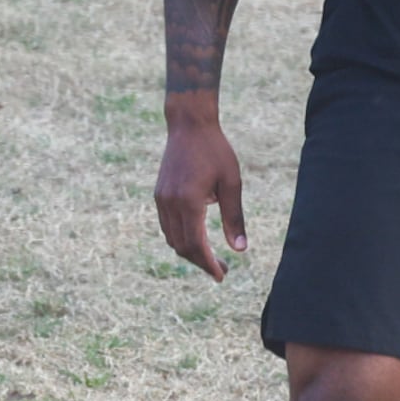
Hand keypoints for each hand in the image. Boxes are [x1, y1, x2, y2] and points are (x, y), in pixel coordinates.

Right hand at [155, 102, 245, 277]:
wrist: (189, 124)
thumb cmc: (215, 151)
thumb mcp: (232, 183)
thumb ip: (234, 217)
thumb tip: (240, 250)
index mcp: (189, 202)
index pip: (196, 245)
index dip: (208, 264)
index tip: (221, 276)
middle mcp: (170, 203)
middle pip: (181, 247)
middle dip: (201, 262)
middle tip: (222, 269)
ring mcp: (161, 199)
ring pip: (171, 238)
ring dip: (189, 252)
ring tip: (211, 256)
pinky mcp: (159, 195)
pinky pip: (167, 226)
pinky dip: (181, 237)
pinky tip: (197, 237)